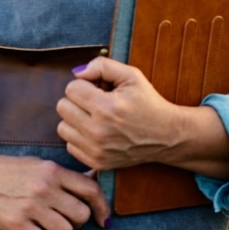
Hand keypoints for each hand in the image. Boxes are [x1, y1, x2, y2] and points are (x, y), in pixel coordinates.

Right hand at [0, 153, 109, 229]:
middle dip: (78, 222)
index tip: (103, 219)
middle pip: (80, 215)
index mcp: (53, 170)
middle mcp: (44, 188)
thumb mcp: (40, 165)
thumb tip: (95, 180)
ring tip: (52, 228)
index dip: (102, 207)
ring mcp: (30, 207)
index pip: (90, 190)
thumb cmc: (12, 170)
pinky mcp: (17, 224)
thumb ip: (66, 175)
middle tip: (66, 219)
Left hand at [56, 56, 178, 169]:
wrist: (166, 136)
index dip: (84, 85)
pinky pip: (70, 146)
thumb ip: (102, 66)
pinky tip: (96, 132)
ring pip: (62, 127)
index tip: (98, 89)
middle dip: (77, 101)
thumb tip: (77, 72)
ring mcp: (96, 150)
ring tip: (94, 117)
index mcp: (106, 107)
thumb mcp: (131, 75)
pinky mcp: (97, 163)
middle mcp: (98, 131)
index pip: (71, 89)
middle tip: (95, 102)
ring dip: (75, 119)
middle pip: (62, 107)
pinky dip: (79, 138)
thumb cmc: (147, 102)